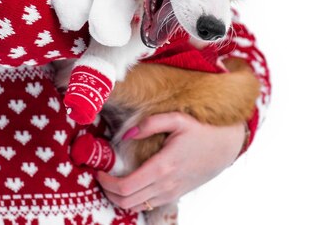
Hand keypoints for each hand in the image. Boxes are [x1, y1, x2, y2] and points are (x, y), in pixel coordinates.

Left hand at [97, 112, 244, 211]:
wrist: (226, 147)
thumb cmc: (201, 130)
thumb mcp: (177, 119)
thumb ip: (149, 123)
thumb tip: (126, 134)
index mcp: (163, 166)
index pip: (126, 187)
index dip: (107, 183)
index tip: (99, 171)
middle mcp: (166, 185)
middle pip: (126, 202)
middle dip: (108, 191)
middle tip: (101, 176)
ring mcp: (171, 193)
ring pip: (136, 207)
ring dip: (119, 197)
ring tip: (112, 179)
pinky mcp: (175, 195)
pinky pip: (148, 205)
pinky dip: (133, 199)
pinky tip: (129, 184)